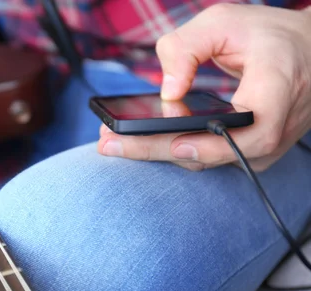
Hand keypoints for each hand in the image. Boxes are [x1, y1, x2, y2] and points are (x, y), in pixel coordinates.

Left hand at [97, 4, 310, 170]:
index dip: (211, 146)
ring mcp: (265, 147)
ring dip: (157, 152)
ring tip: (113, 141)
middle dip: (156, 151)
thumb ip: (188, 47)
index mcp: (277, 90)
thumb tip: (167, 90)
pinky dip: (173, 148)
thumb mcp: (224, 22)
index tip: (174, 146)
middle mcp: (275, 128)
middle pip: (212, 154)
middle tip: (108, 144)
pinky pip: (207, 156)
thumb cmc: (267, 35)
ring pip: (206, 160)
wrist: (308, 53)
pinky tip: (139, 141)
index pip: (248, 132)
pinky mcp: (250, 153)